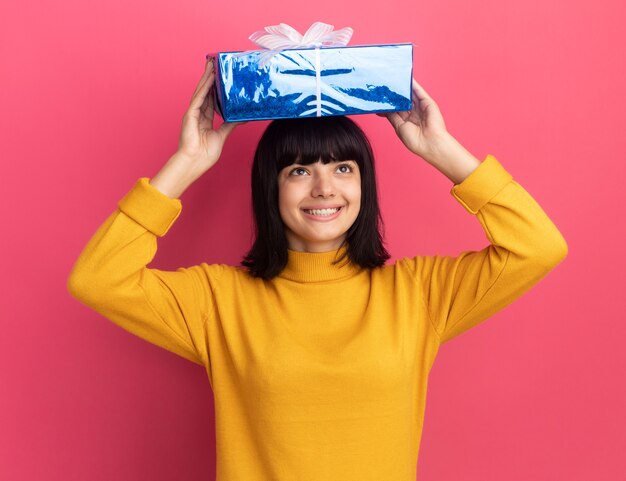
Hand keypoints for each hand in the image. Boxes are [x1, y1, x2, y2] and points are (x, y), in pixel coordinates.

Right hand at [176, 57, 246, 174]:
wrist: (195, 162)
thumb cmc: (205, 154)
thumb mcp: (222, 135)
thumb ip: (230, 125)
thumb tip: (242, 118)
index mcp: (204, 119)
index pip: (211, 100)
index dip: (215, 88)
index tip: (220, 77)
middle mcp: (198, 114)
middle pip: (205, 92)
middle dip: (210, 78)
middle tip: (215, 64)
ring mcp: (193, 113)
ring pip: (201, 91)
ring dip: (207, 77)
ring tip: (212, 64)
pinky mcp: (190, 114)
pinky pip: (199, 97)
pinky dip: (205, 87)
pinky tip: (210, 78)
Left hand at [378, 79, 448, 161]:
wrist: (429, 143)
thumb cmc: (414, 139)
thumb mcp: (398, 126)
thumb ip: (392, 115)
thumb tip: (383, 109)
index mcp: (407, 121)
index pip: (396, 109)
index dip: (389, 103)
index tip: (379, 97)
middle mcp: (414, 113)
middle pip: (403, 101)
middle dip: (395, 94)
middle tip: (385, 86)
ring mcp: (421, 107)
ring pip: (410, 95)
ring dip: (403, 88)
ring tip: (394, 78)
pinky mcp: (427, 102)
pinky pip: (419, 92)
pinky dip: (414, 85)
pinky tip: (407, 78)